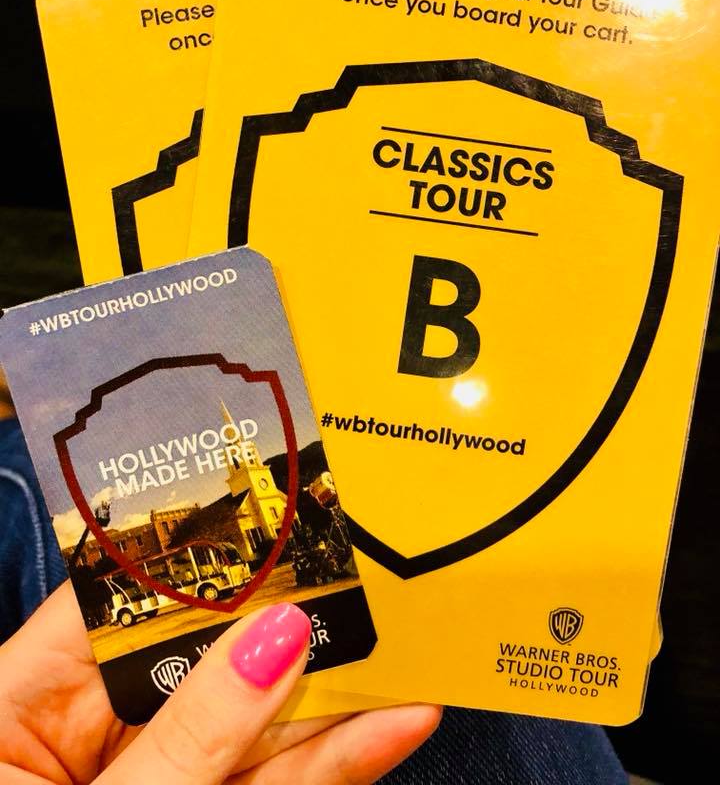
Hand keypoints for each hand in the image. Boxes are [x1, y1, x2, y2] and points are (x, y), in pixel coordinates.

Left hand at [0, 582, 439, 783]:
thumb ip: (189, 740)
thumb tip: (274, 638)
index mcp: (19, 700)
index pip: (117, 598)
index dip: (197, 553)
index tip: (276, 516)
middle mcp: (86, 731)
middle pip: (198, 653)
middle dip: (283, 619)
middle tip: (361, 577)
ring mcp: (153, 778)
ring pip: (250, 721)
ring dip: (329, 694)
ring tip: (404, 646)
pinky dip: (332, 763)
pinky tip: (391, 728)